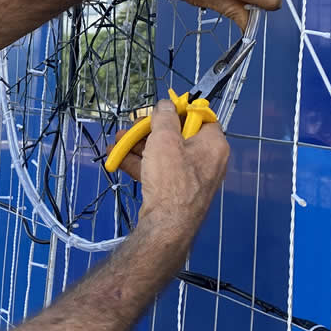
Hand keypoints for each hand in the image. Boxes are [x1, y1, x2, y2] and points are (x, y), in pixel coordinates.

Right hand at [132, 95, 229, 245]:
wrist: (166, 225)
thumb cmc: (172, 180)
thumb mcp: (165, 139)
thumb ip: (164, 117)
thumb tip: (166, 104)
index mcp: (213, 144)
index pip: (200, 117)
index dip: (179, 111)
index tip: (160, 110)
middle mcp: (206, 160)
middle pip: (177, 135)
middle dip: (149, 130)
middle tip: (132, 127)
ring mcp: (191, 177)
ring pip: (164, 153)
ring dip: (139, 146)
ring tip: (117, 142)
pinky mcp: (176, 191)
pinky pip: (159, 170)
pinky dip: (140, 163)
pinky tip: (118, 159)